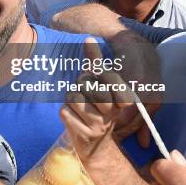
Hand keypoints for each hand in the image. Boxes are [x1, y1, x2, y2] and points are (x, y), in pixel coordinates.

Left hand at [60, 38, 133, 159]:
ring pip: (74, 98)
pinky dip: (65, 112)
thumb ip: (95, 62)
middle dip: (82, 84)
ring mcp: (98, 125)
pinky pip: (65, 112)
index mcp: (121, 98)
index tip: (99, 73)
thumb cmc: (96, 107)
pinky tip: (73, 117)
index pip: (110, 77)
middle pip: (88, 85)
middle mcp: (112, 112)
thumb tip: (88, 38)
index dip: (101, 72)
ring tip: (79, 105)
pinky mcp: (83, 134)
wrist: (96, 146)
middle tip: (84, 90)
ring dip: (71, 99)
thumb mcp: (100, 85)